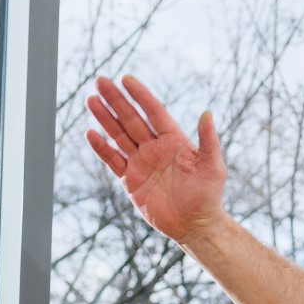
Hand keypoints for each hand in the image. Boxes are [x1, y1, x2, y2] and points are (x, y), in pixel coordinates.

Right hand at [84, 75, 224, 245]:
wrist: (195, 225)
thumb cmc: (208, 195)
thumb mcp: (213, 167)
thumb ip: (208, 141)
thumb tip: (207, 113)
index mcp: (174, 140)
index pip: (154, 112)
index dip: (140, 95)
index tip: (126, 79)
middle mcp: (155, 148)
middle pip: (131, 119)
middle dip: (116, 100)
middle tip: (100, 81)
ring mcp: (141, 162)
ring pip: (119, 135)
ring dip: (105, 118)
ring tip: (91, 100)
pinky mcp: (130, 179)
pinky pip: (113, 160)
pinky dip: (101, 148)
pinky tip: (90, 133)